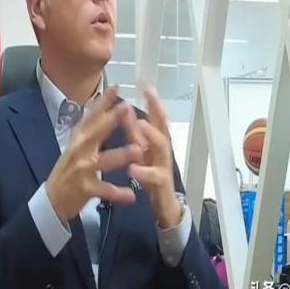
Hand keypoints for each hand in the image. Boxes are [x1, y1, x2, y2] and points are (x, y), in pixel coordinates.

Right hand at [46, 87, 143, 222]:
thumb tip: (102, 104)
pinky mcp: (85, 188)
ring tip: (138, 150)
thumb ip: (91, 128)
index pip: (91, 116)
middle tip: (126, 107)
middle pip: (96, 132)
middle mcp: (79, 150)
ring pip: (103, 160)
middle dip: (111, 119)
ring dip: (120, 155)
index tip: (116, 86)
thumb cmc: (70, 168)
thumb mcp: (77, 145)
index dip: (103, 101)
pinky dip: (118, 193)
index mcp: (79, 138)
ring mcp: (81, 169)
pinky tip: (132, 196)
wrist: (53, 198)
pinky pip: (104, 190)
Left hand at [127, 89, 181, 228]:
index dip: (152, 100)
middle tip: (149, 95)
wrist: (164, 205)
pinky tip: (133, 168)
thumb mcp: (140, 150)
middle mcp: (162, 148)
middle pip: (163, 125)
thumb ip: (133, 131)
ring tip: (141, 124)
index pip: (156, 115)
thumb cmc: (150, 173)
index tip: (145, 83)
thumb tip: (125, 108)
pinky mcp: (160, 183)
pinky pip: (154, 176)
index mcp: (155, 139)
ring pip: (161, 147)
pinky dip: (143, 171)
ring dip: (151, 135)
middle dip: (156, 109)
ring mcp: (163, 164)